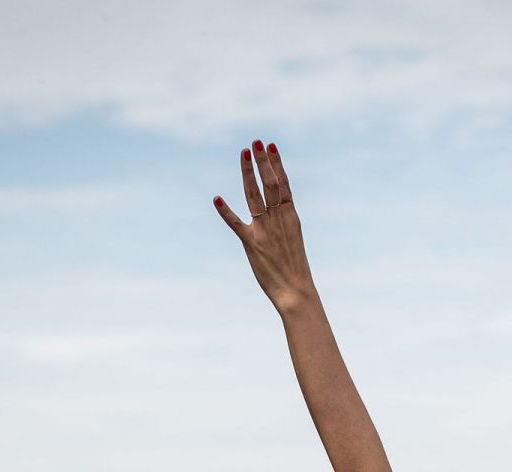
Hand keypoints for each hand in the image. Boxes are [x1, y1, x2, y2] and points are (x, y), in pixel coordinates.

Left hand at [213, 139, 317, 313]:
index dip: (276, 164)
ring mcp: (265, 230)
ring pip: (255, 195)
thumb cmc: (294, 267)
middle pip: (270, 184)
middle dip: (262, 161)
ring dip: (249, 173)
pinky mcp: (252, 244)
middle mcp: (278, 219)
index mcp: (290, 217)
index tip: (271, 146)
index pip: (283, 184)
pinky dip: (225, 211)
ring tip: (245, 153)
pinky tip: (216, 198)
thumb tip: (279, 208)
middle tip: (256, 141)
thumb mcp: (292, 238)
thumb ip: (283, 221)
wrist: (296, 290)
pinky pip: (236, 224)